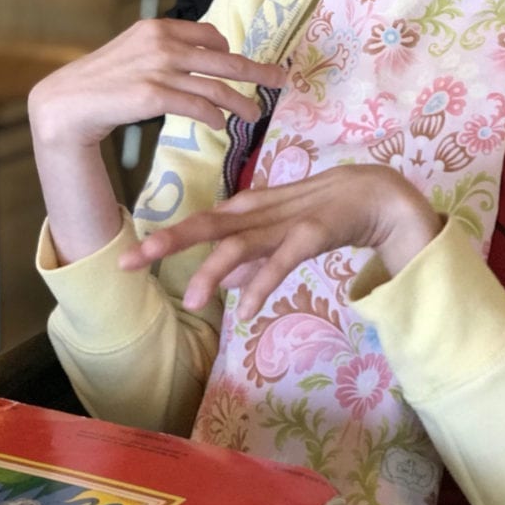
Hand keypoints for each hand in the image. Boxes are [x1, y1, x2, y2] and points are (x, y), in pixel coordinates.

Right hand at [29, 17, 286, 150]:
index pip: (211, 36)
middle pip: (225, 59)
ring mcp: (158, 69)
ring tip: (253, 115)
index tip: (241, 66)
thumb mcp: (134, 51)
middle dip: (257, 71)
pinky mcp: (152, 95)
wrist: (65, 103)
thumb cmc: (102, 80)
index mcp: (159, 27)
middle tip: (281, 80)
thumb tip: (204, 57)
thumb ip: (165, 50)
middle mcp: (162, 43)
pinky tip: (220, 125)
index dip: (229, 52)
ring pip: (216, 87)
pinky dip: (214, 116)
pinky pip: (197, 107)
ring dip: (240, 103)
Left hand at [119, 165, 443, 318]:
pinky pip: (282, 262)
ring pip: (240, 244)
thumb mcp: (281, 239)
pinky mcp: (312, 234)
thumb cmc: (323, 213)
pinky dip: (262, 284)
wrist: (376, 193)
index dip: (163, 239)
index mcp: (248, 212)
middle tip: (128, 264)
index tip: (127, 259)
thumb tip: (227, 287)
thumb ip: (254, 261)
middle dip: (167, 243)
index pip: (199, 225)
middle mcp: (259, 214)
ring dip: (213, 271)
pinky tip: (244, 311)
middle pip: (206, 227)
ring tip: (191, 299)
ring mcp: (285, 222)